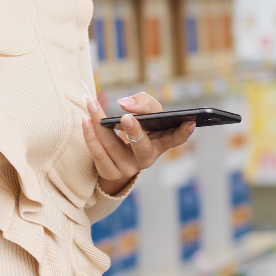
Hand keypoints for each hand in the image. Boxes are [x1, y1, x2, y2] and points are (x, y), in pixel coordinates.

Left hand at [81, 92, 195, 195]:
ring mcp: (128, 169)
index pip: (175, 139)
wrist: (116, 154)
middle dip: (134, 131)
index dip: (183, 132)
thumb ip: (141, 103)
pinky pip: (98, 155)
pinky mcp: (109, 173)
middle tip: (127, 117)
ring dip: (100, 124)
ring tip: (92, 105)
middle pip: (142, 147)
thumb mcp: (145, 111)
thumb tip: (125, 105)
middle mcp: (147, 158)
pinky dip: (90, 136)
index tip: (190, 122)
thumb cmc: (137, 126)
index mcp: (160, 144)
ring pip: (113, 148)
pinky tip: (85, 120)